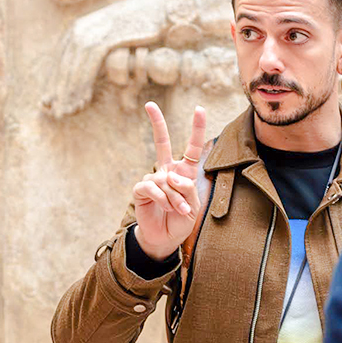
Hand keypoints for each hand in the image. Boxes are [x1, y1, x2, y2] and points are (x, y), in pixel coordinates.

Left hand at [43, 0, 167, 116]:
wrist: (162, 10)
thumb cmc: (139, 27)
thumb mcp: (112, 38)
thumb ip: (97, 52)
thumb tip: (89, 74)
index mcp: (78, 28)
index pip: (60, 60)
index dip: (55, 83)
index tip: (52, 104)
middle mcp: (81, 28)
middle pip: (63, 65)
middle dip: (58, 91)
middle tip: (57, 114)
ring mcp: (93, 30)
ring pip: (73, 66)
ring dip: (68, 92)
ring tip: (67, 112)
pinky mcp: (107, 36)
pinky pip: (89, 65)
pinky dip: (83, 83)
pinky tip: (83, 100)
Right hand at [132, 102, 207, 261]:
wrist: (164, 238)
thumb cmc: (181, 221)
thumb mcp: (193, 206)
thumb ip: (187, 189)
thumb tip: (171, 176)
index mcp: (184, 172)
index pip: (191, 148)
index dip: (196, 128)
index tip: (199, 109)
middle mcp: (167, 171)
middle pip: (161, 142)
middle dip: (156, 122)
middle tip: (149, 104)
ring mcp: (153, 179)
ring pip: (166, 180)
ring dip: (174, 198)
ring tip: (177, 210)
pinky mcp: (141, 189)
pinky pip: (152, 187)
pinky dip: (162, 199)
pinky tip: (164, 208)